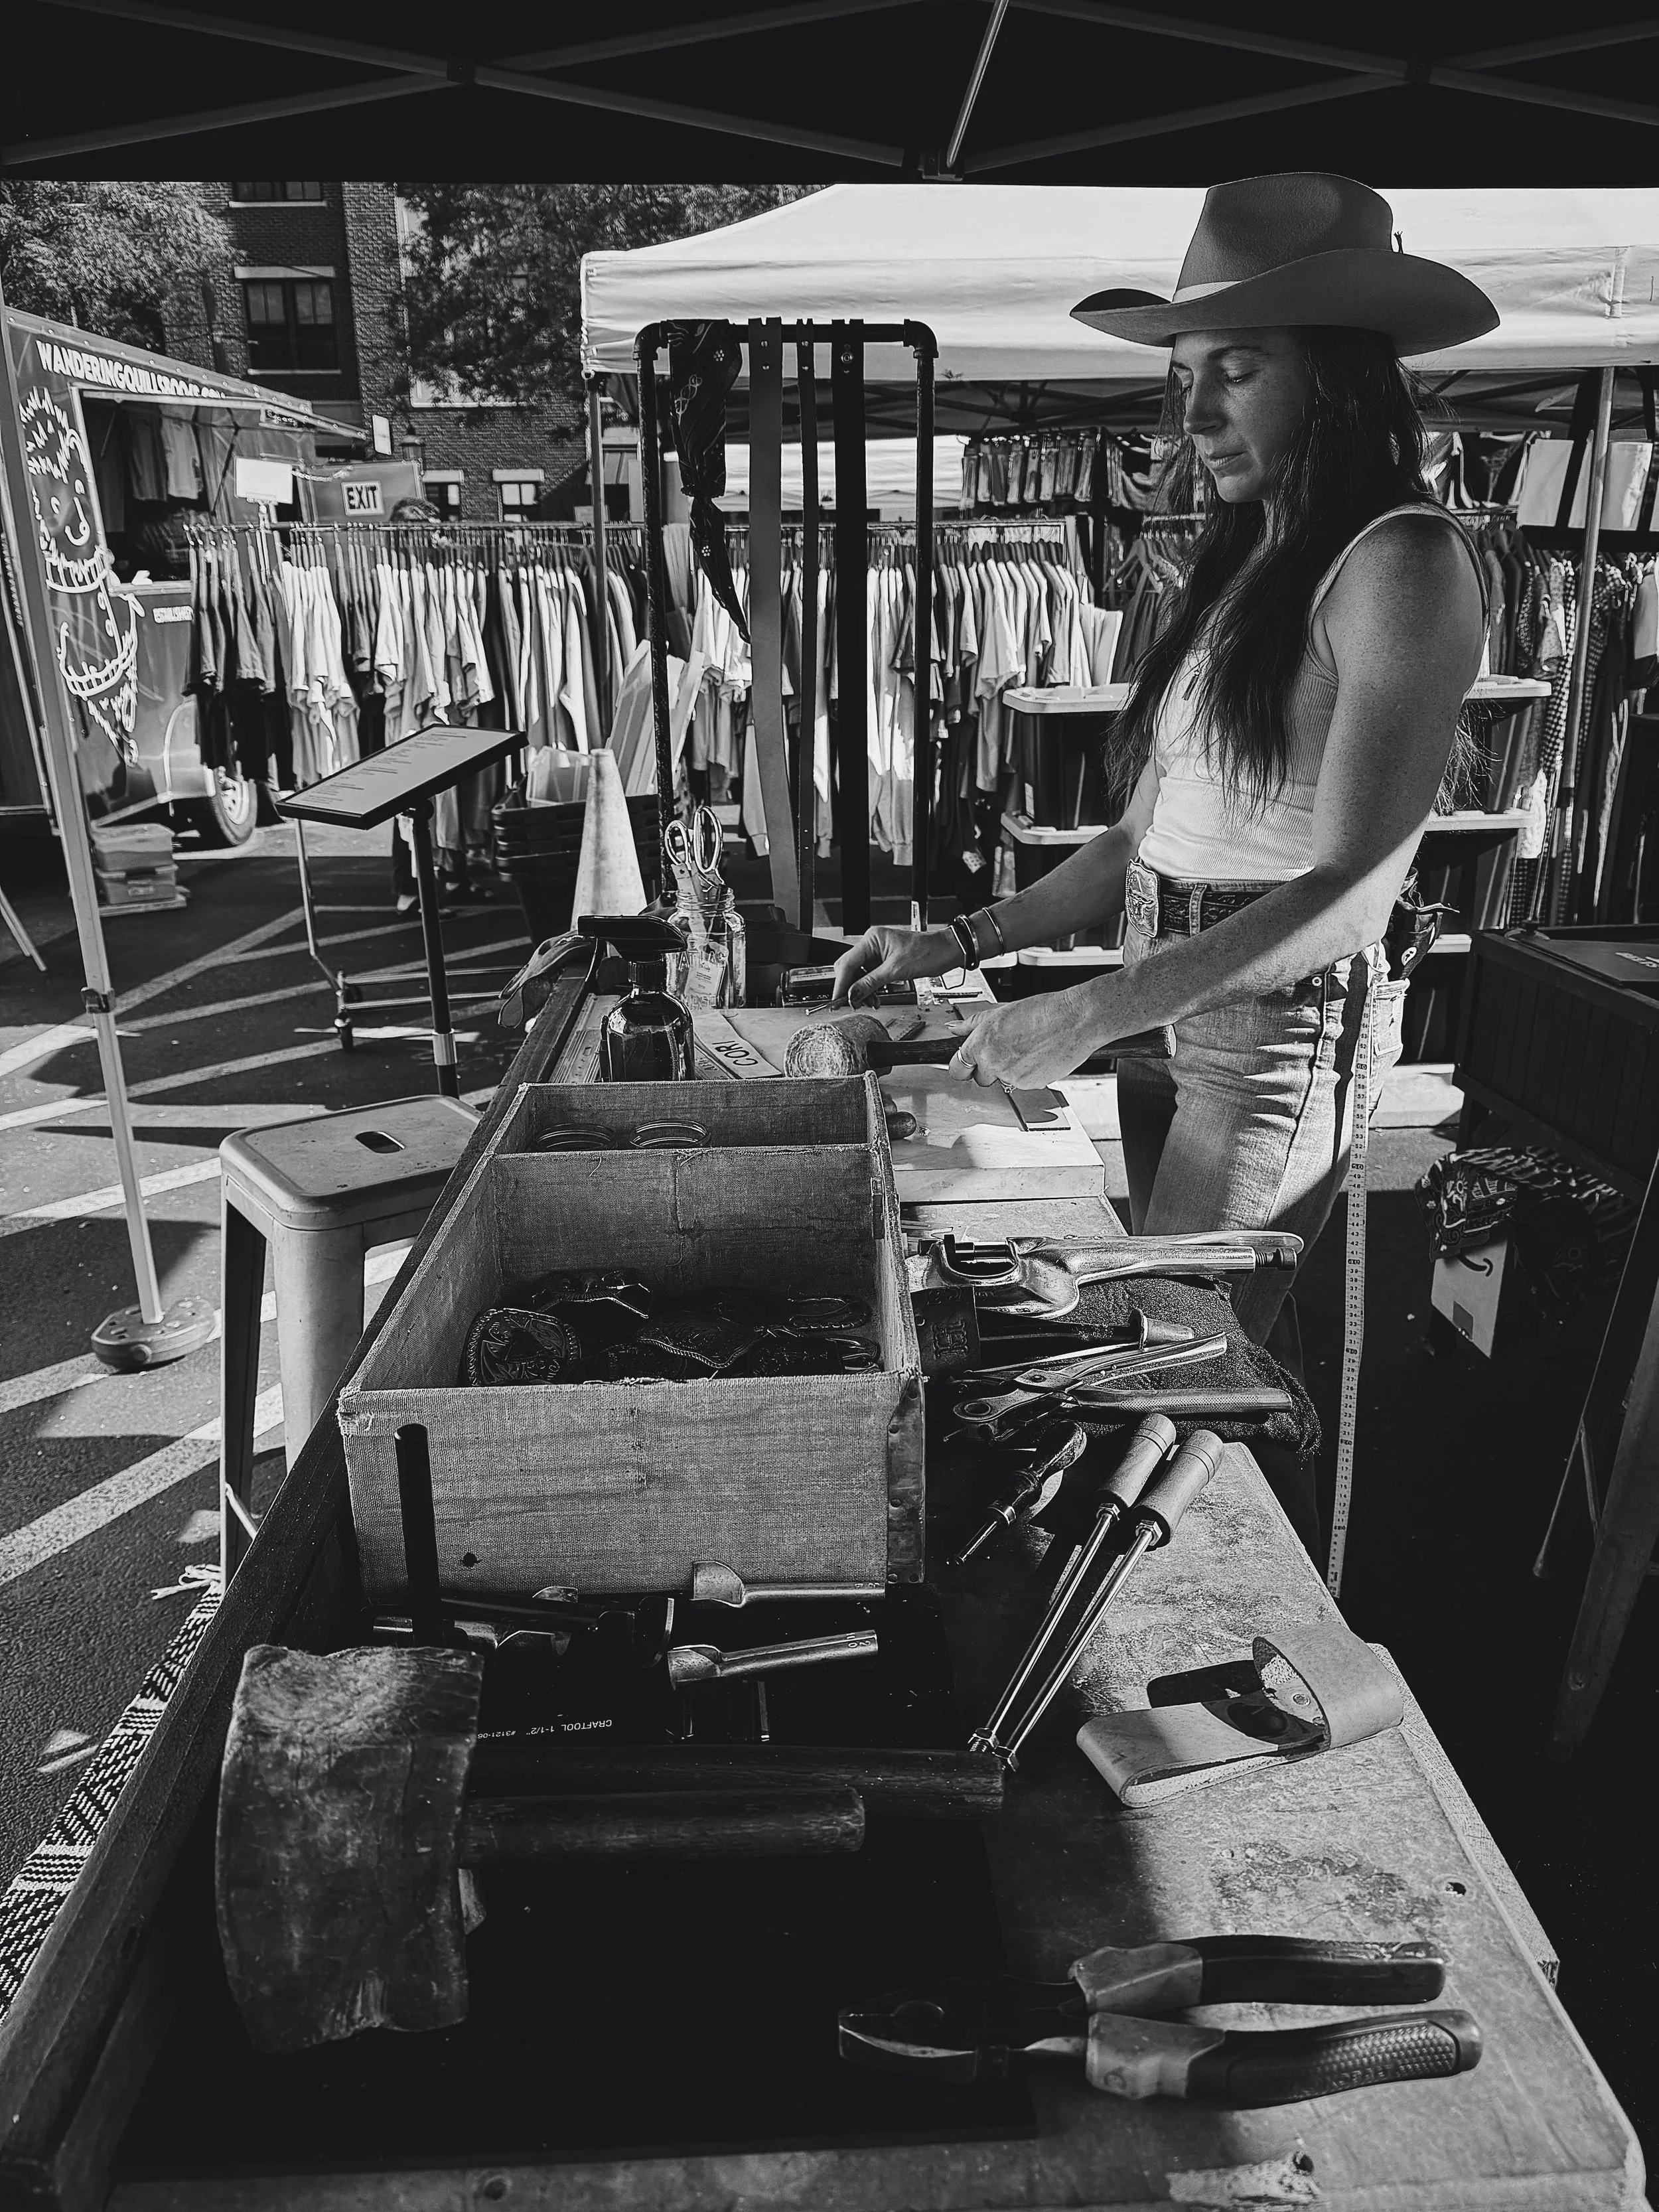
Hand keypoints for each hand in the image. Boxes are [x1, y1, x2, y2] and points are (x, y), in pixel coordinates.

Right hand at [832, 926, 962, 1005]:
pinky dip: (871, 989)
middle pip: (850, 969)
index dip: (841, 983)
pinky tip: (875, 998)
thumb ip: (870, 983)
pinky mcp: (884, 962)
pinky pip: (870, 977)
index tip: (837, 999)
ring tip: (869, 1002)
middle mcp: (872, 944)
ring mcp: (877, 953)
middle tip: (853, 1004)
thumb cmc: (928, 952)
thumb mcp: (896, 971)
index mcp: (871, 939)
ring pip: (859, 975)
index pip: (847, 963)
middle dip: (851, 988)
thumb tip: (852, 995)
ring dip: (862, 991)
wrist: (946, 952)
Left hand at [947, 991, 1099, 1087]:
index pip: (957, 1068)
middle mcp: (993, 1063)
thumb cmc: (1042, 1012)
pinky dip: (1028, 1074)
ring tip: (1027, 1048)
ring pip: (1004, 1081)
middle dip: (989, 1070)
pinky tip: (1038, 1056)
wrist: (1073, 1020)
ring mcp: (1012, 1077)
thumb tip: (955, 1028)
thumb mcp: (1001, 1011)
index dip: (962, 1067)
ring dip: (1011, 1070)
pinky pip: (1023, 1084)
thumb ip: (973, 1024)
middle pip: (980, 1079)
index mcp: (981, 1044)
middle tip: (1006, 1051)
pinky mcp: (1030, 1085)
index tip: (966, 1066)